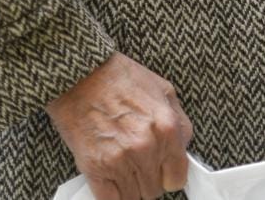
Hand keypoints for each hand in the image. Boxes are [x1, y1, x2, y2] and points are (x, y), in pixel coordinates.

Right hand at [47, 53, 194, 199]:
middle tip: (137, 164)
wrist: (81, 75)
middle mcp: (146, 148)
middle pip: (154, 190)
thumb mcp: (164, 91)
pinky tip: (110, 183)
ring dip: (129, 187)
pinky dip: (112, 196)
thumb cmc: (121, 79)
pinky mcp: (95, 168)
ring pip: (134, 197)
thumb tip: (183, 149)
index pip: (177, 178)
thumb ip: (180, 123)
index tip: (161, 171)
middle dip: (148, 179)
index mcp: (167, 128)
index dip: (169, 175)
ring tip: (122, 168)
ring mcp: (120, 160)